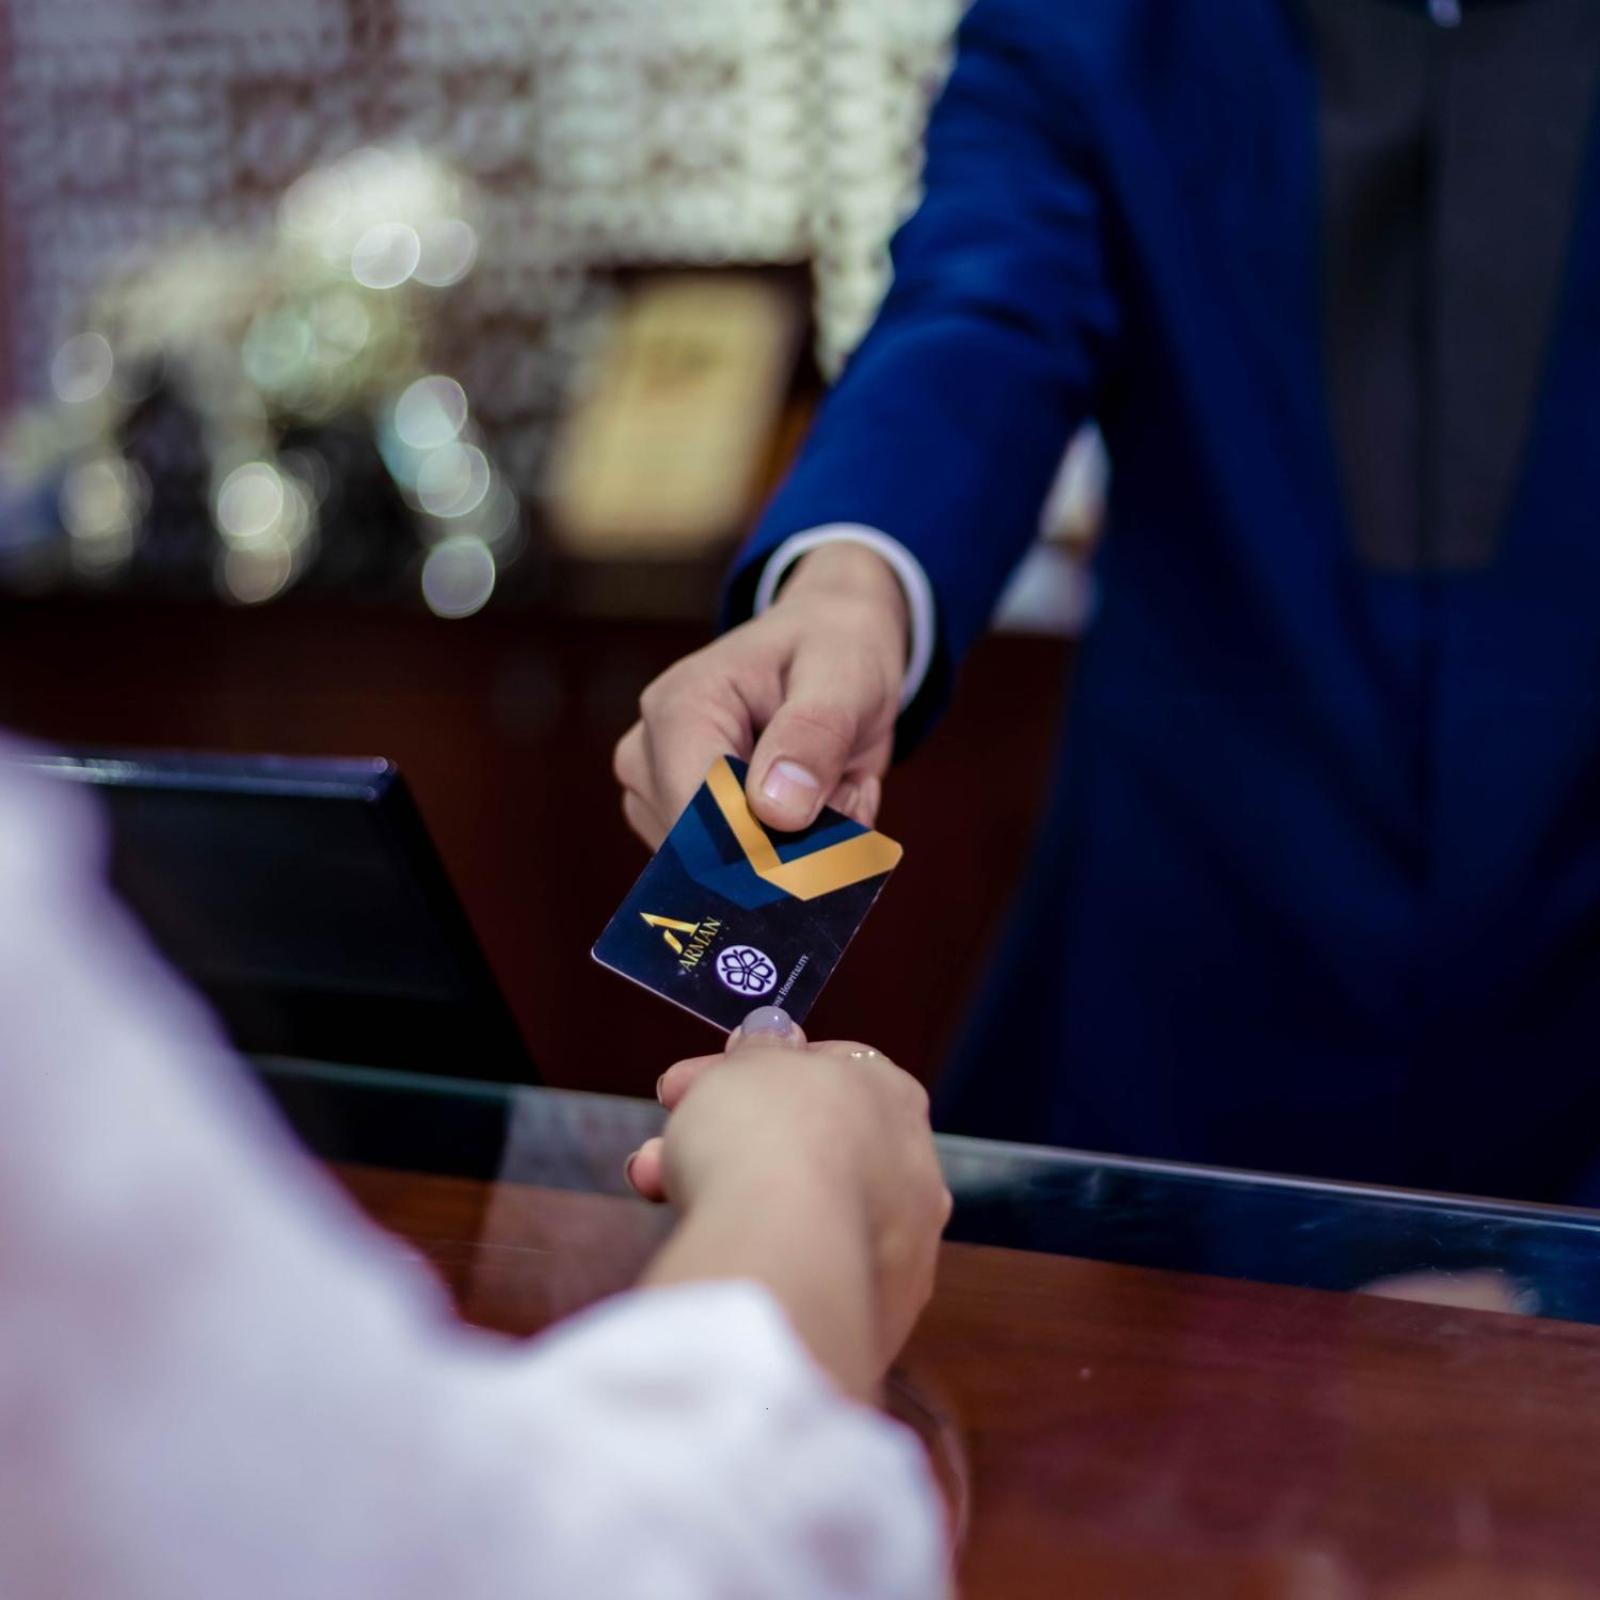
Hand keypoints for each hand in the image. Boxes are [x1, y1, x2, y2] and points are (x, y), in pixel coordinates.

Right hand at [613, 543, 908, 844]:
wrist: (826, 644)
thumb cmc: (832, 650)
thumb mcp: (844, 676)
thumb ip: (815, 735)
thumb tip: (776, 811)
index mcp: (679, 708)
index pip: (701, 814)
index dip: (765, 847)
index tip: (833, 840)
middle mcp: (648, 756)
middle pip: (714, 852)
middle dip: (796, 843)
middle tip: (845, 785)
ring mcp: (655, 794)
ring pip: (732, 872)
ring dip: (804, 848)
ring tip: (831, 783)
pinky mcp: (674, 824)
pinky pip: (741, 873)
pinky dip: (796, 852)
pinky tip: (815, 802)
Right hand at [630, 1010, 951, 1392]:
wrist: (784, 1249)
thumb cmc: (767, 1134)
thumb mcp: (747, 1063)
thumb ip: (760, 1051)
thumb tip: (772, 1036)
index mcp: (892, 1096)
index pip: (822, 1073)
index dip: (748, 1072)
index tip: (690, 1084)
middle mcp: (913, 1170)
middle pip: (806, 1145)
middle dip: (726, 1139)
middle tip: (661, 1144)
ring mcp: (902, 1249)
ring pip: (802, 1210)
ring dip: (729, 1192)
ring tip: (656, 1188)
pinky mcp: (879, 1316)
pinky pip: (806, 1268)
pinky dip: (761, 1254)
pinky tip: (714, 1246)